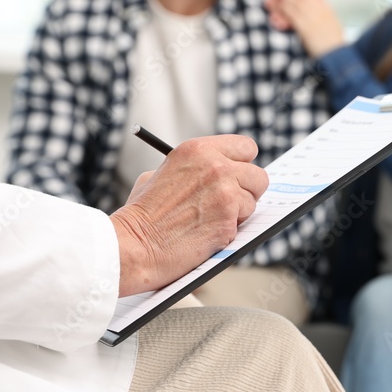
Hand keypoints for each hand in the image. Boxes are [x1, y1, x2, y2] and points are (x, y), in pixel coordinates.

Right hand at [110, 134, 268, 295]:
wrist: (132, 243)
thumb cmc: (142, 212)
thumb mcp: (163, 172)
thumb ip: (195, 168)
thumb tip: (222, 171)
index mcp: (199, 149)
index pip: (246, 147)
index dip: (244, 164)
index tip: (240, 174)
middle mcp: (216, 166)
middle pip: (258, 176)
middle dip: (248, 191)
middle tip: (233, 201)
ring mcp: (225, 193)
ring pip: (252, 203)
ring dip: (238, 214)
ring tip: (208, 220)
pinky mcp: (229, 220)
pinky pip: (243, 225)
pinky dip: (228, 232)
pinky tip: (205, 234)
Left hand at [265, 0, 345, 57]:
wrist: (337, 55)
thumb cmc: (331, 42)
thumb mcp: (328, 23)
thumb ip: (317, 13)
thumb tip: (299, 8)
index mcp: (325, 5)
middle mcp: (319, 7)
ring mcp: (313, 15)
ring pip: (291, 0)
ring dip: (277, 1)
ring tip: (269, 4)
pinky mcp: (306, 26)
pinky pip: (289, 14)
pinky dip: (280, 12)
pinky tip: (273, 16)